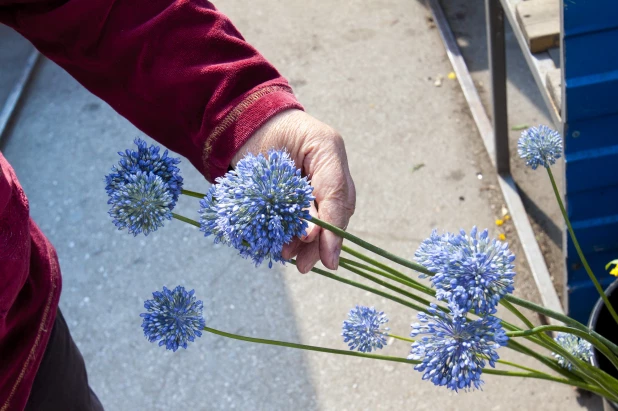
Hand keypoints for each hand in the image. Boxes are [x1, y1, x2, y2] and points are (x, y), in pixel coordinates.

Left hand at [231, 109, 355, 272]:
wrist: (243, 124)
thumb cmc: (263, 131)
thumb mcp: (280, 157)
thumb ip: (297, 194)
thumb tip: (310, 235)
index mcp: (329, 151)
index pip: (337, 195)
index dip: (332, 228)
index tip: (327, 257)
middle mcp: (329, 169)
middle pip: (333, 213)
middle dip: (320, 243)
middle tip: (303, 266)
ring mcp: (316, 182)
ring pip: (319, 220)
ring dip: (306, 245)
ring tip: (290, 259)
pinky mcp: (299, 193)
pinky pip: (302, 220)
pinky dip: (294, 237)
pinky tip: (284, 249)